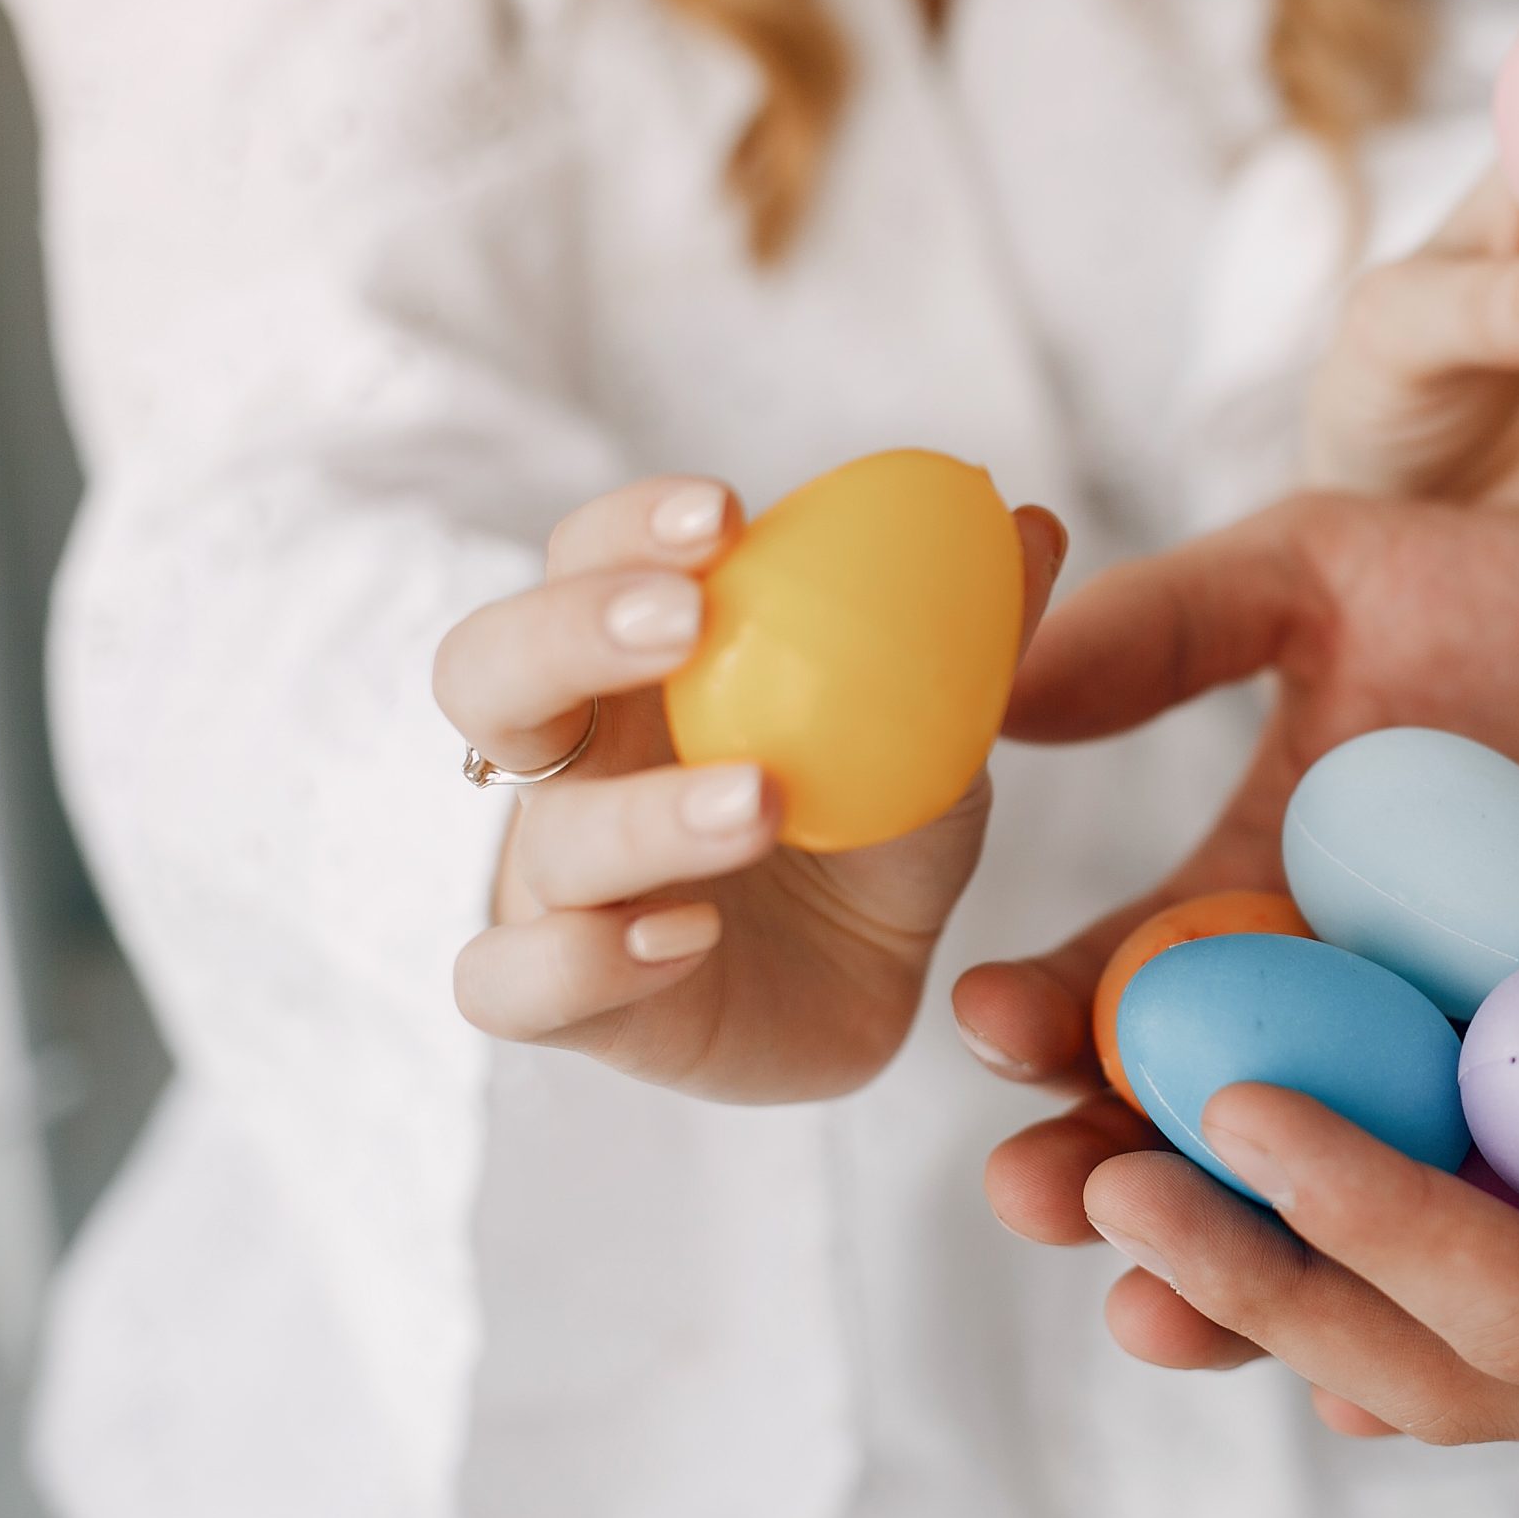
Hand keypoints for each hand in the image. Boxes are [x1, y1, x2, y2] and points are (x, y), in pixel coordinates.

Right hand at [432, 475, 1065, 1101]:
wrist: (873, 982)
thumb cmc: (867, 824)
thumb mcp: (932, 726)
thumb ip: (969, 634)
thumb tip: (1031, 522)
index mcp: (636, 669)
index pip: (584, 560)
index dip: (628, 527)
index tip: (725, 515)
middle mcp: (571, 765)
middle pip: (487, 670)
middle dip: (571, 629)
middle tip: (686, 622)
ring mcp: (553, 885)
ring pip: (542, 837)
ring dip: (646, 814)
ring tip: (758, 802)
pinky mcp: (568, 1001)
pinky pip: (512, 983)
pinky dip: (584, 960)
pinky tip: (686, 937)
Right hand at [953, 475, 1518, 1242]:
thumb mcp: (1335, 575)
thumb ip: (1172, 626)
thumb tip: (995, 685)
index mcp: (1247, 909)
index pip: (1118, 982)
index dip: (1046, 1013)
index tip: (992, 1027)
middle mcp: (1330, 1029)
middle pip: (1194, 1129)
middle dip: (1107, 1178)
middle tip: (1047, 1203)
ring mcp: (1450, 1100)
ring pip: (1329, 1214)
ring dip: (1239, 1265)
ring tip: (1164, 1302)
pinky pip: (1503, 1228)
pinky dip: (1438, 1284)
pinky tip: (1370, 1344)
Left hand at [1057, 792, 1518, 1441]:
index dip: (1380, 1224)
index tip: (1239, 1115)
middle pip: (1440, 1348)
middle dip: (1261, 1274)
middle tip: (1090, 1179)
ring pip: (1419, 1309)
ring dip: (1256, 1256)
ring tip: (1091, 1178)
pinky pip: (1452, 1228)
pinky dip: (1331, 1201)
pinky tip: (1223, 1146)